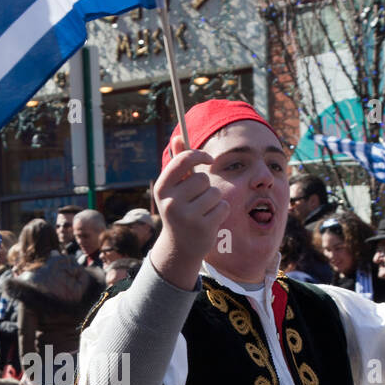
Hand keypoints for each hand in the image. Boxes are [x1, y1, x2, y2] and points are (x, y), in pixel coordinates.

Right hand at [149, 141, 228, 288]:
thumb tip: (178, 137)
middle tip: (197, 200)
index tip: (209, 159)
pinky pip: (223, 207)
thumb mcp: (174, 188)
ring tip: (203, 211)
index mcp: (161, 188)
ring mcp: (186, 217)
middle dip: (206, 186)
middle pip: (203, 178)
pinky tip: (210, 220)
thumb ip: (178, 163)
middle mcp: (171, 202)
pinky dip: (221, 212)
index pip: (183, 160)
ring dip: (214, 200)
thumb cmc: (179, 210)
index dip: (199, 155)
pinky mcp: (202, 228)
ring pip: (215, 192)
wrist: (180, 247)